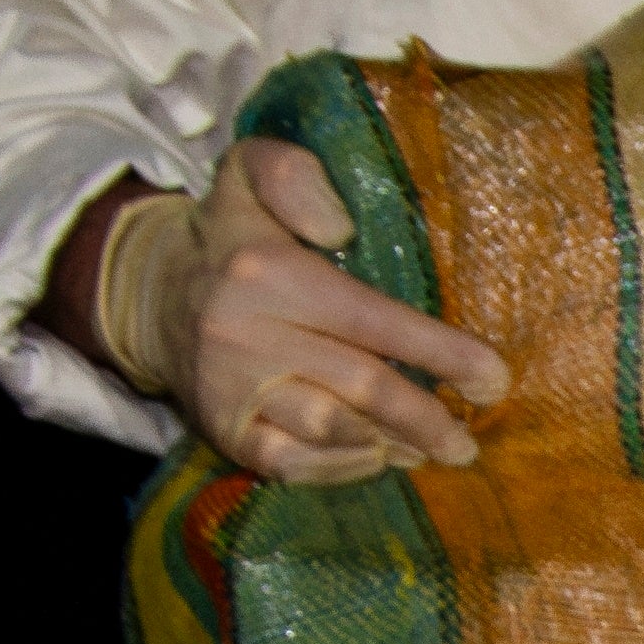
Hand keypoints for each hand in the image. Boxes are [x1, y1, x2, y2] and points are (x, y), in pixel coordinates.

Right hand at [87, 140, 508, 478]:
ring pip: (331, 430)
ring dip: (392, 445)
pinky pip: (294, 464)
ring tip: (432, 448)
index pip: (371, 319)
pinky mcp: (223, 431)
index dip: (442, 354)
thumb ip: (294, 176)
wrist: (149, 295)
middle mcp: (245, 333)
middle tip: (469, 440)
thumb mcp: (251, 175)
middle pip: (361, 386)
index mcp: (266, 272)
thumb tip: (339, 229)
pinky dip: (343, 468)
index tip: (494, 380)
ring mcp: (231, 387)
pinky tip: (376, 457)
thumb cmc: (232, 240)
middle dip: (427, 417)